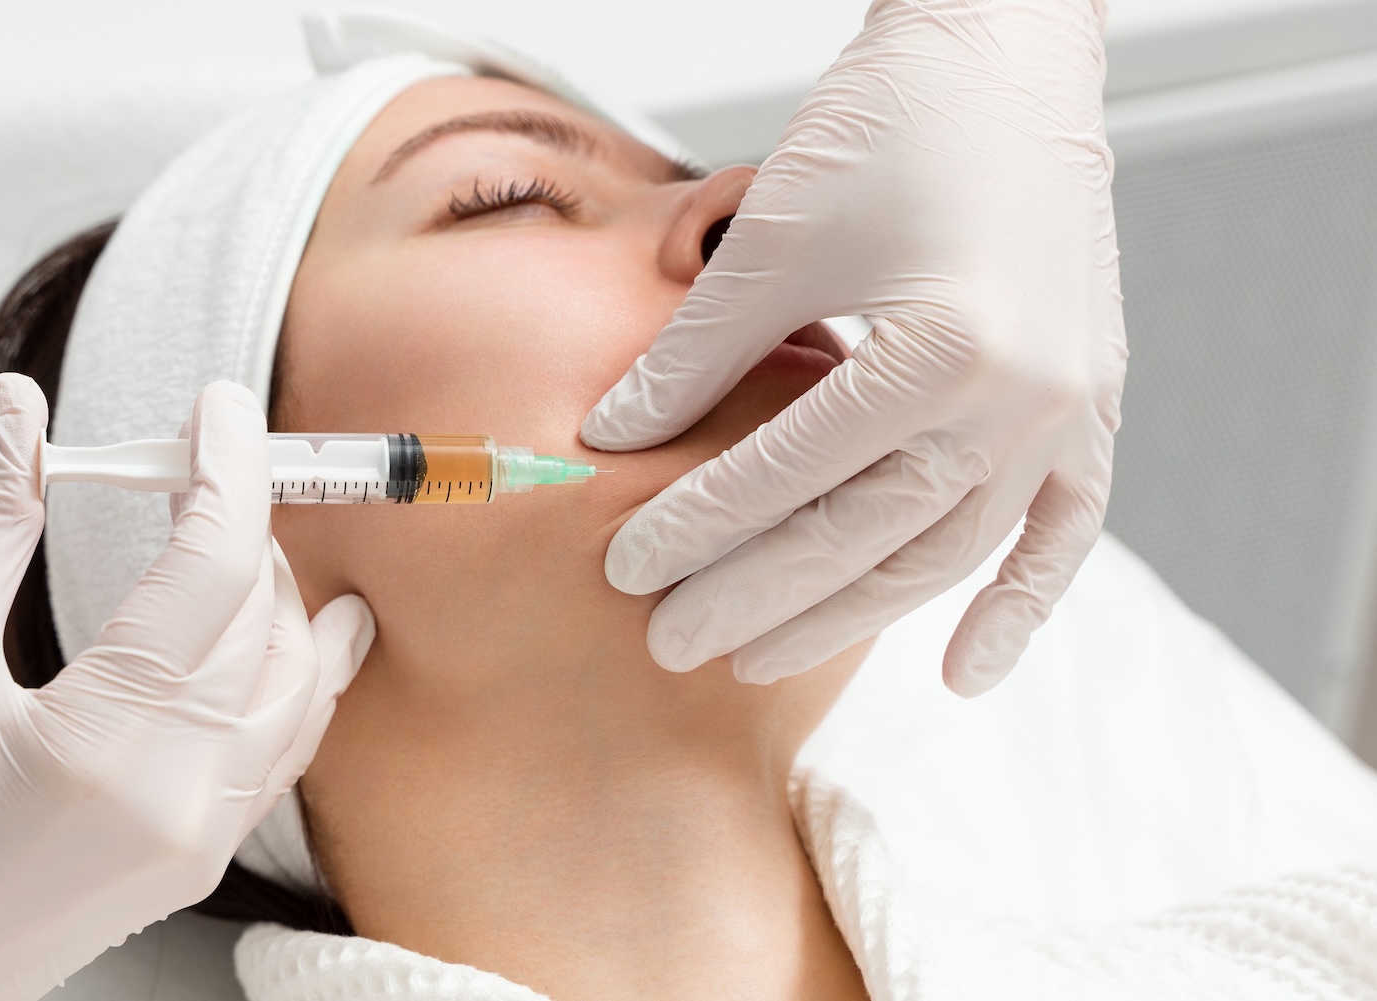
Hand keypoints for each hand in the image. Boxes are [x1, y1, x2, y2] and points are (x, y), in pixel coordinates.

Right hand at [0, 375, 373, 1000]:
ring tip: (247, 533)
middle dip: (243, 523)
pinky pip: (288, 743)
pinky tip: (303, 629)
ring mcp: (202, 835)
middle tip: (203, 463)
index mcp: (99, 744)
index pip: (209, 571)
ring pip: (298, 682)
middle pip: (259, 619)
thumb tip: (16, 412)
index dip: (225, 471)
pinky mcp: (206, 855)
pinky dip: (300, 671)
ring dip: (282, 594)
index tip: (223, 408)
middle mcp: (176, 796)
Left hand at [581, 0, 1124, 693]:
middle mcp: (1022, 400)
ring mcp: (1066, 412)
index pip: (790, 476)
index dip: (697, 527)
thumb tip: (615, 438)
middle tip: (672, 641)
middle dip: (756, 597)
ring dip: (848, 615)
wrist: (1007, 57)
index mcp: (946, 351)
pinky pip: (1063, 534)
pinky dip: (1017, 607)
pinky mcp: (1089, 406)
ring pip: (943, 552)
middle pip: (866, 537)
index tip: (626, 568)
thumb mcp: (777, 235)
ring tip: (761, 656)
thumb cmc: (896, 120)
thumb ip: (697, 353)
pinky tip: (962, 671)